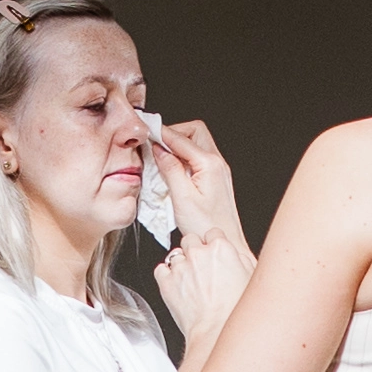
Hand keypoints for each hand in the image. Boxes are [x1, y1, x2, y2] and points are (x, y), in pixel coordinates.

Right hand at [149, 117, 251, 260]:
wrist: (225, 240)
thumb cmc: (205, 226)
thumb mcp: (182, 197)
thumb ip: (170, 169)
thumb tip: (159, 149)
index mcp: (210, 164)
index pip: (182, 138)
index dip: (161, 133)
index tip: (146, 132)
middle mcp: (217, 163)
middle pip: (194, 131)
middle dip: (173, 133)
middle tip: (156, 144)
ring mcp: (217, 170)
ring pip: (196, 143)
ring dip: (177, 146)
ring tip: (161, 158)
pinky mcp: (214, 178)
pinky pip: (197, 157)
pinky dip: (182, 157)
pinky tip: (171, 170)